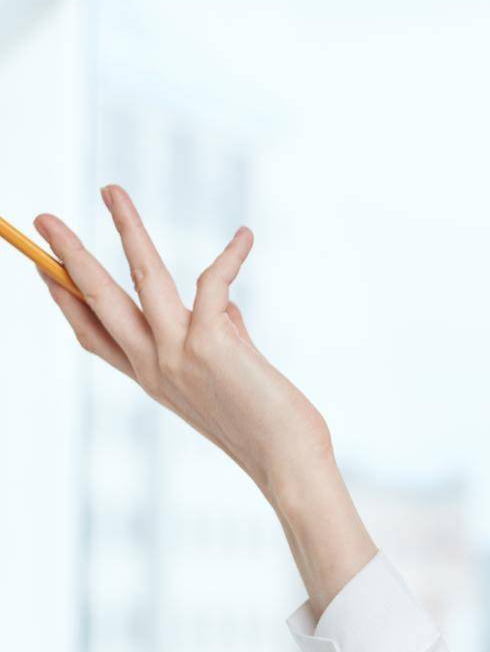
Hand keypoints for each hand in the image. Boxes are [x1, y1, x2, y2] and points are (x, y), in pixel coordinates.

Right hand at [34, 184, 334, 497]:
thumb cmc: (268, 425)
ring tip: (110, 190)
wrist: (287, 461)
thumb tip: (222, 304)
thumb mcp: (231, 376)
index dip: (66, 300)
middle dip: (66, 254)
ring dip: (125, 228)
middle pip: (97, 298)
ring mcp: (176, 353)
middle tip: (39, 219)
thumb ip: (219, 336)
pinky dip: (232, 256)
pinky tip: (246, 236)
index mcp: (151, 378)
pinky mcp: (209, 343)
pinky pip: (213, 282)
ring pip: (139, 276)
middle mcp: (153, 365)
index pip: (94, 334)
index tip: (46, 269)